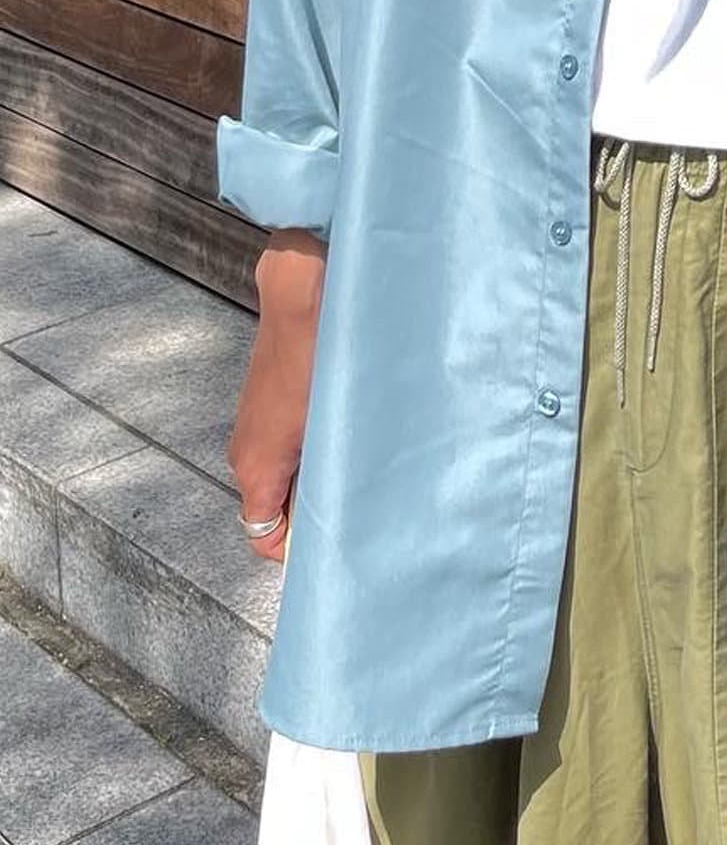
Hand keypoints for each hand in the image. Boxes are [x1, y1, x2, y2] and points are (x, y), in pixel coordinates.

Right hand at [227, 230, 326, 562]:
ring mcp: (257, 426)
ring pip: (287, 473)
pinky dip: (314, 445)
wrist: (303, 296)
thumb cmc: (316, 360)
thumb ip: (323, 481)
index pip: (265, 539)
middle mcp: (247, 453)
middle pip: (277, 507)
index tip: (336, 541)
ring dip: (318, 474)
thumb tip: (335, 516)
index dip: (297, 548)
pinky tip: (348, 428)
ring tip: (359, 461)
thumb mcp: (324, 431)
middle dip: (314, 509)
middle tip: (362, 500)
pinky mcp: (269, 403)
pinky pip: (290, 442)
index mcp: (255, 468)